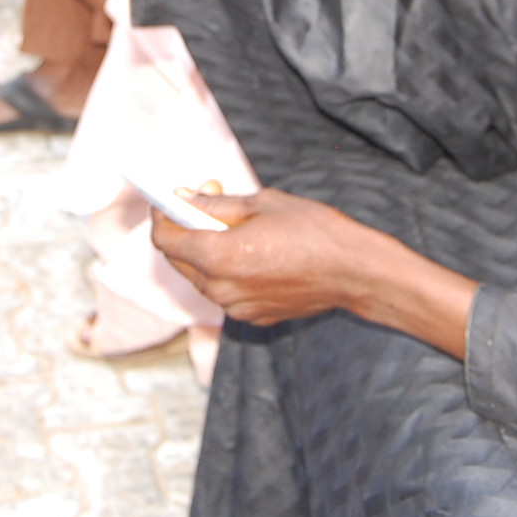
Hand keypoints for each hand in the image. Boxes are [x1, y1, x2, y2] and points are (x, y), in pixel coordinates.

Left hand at [150, 188, 391, 325]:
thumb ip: (217, 205)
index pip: (166, 239)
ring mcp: (236, 306)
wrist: (354, 272)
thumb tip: (185, 198)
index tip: (168, 202)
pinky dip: (226, 272)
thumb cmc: (314, 230)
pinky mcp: (251, 317)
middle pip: (178, 259)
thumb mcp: (262, 203)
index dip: (162, 217)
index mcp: (218, 255)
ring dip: (206, 252)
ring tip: (236, 229)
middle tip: (207, 205)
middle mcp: (220, 287)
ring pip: (201, 277)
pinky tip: (253, 254)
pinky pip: (225, 291)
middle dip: (184, 231)